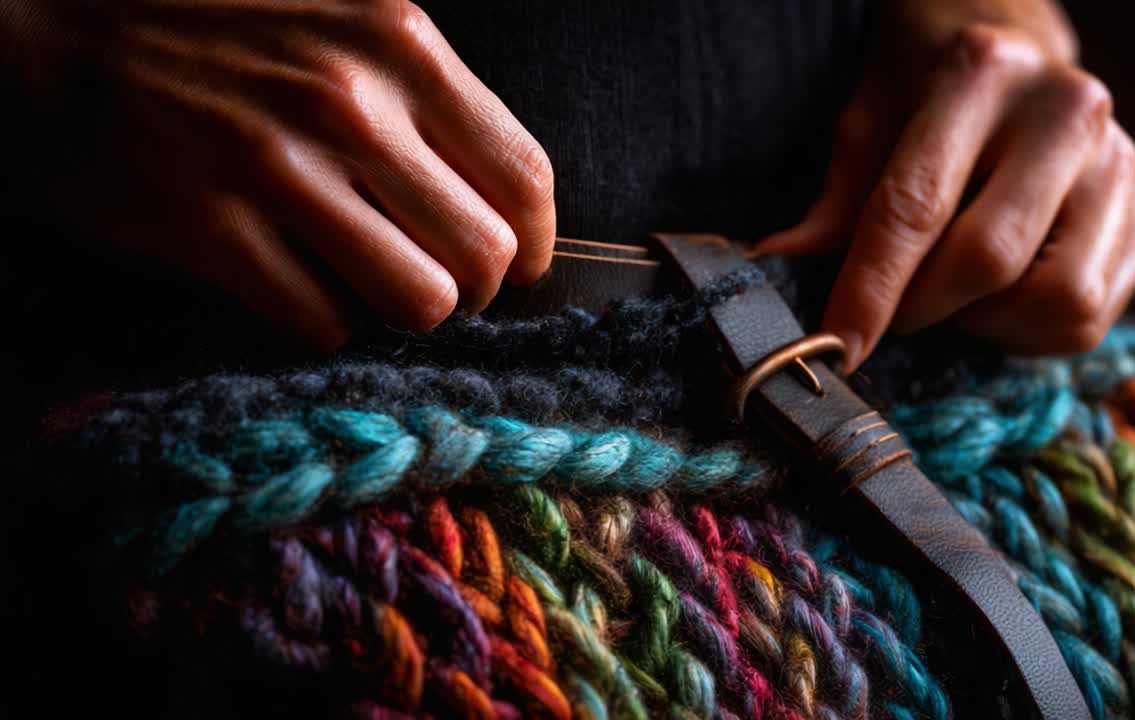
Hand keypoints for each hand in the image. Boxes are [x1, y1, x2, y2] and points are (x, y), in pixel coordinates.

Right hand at [8, 0, 554, 348]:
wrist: (48, 27)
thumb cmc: (210, 30)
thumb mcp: (338, 21)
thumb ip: (422, 96)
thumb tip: (498, 200)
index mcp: (399, 44)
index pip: (525, 176)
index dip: (533, 244)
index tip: (516, 268)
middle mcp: (353, 103)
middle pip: (485, 254)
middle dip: (473, 289)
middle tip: (435, 283)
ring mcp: (280, 167)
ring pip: (420, 301)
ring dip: (404, 313)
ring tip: (371, 291)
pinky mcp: (211, 227)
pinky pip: (323, 323)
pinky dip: (324, 324)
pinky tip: (297, 290)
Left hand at [754, 0, 1134, 371]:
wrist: (1017, 56)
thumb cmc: (926, 94)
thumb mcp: (867, 127)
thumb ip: (834, 207)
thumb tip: (776, 270)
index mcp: (983, 75)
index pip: (916, 206)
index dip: (870, 288)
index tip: (837, 345)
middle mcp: (1068, 111)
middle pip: (988, 259)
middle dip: (923, 308)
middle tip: (896, 309)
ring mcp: (1122, 164)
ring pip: (1054, 300)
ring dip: (986, 321)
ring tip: (958, 290)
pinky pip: (1090, 316)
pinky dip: (1030, 329)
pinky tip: (1004, 293)